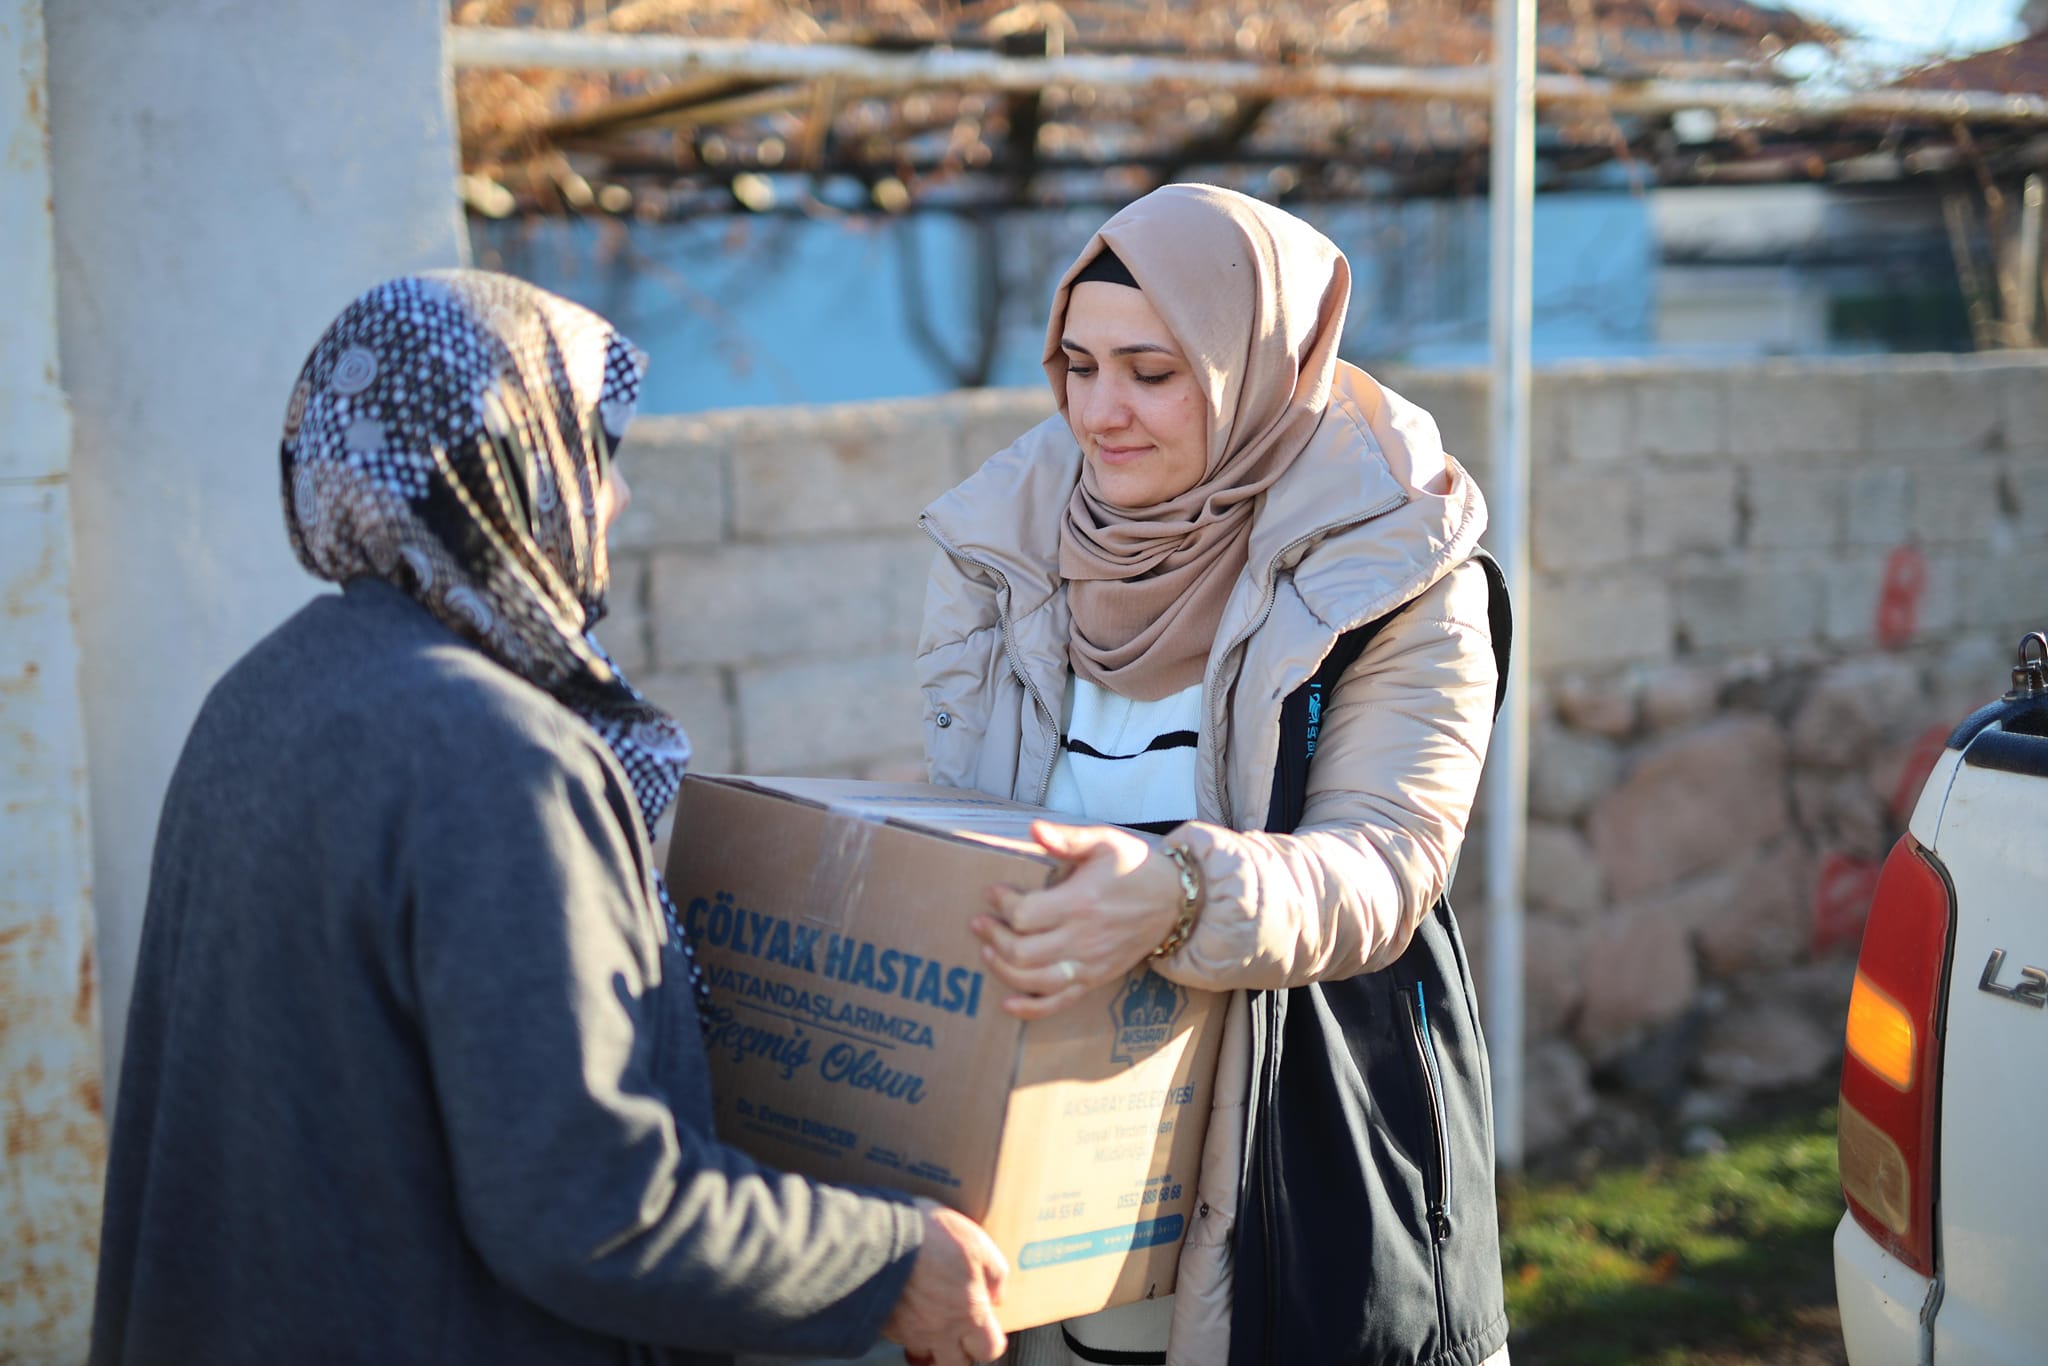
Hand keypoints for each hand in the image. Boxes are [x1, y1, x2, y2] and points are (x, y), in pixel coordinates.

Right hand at [883, 1201, 1007, 1365]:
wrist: (884, 1238)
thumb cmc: (934, 1239)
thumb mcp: (979, 1245)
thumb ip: (995, 1275)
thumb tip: (996, 1296)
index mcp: (969, 1313)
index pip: (989, 1351)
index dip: (991, 1341)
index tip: (987, 1326)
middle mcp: (940, 1331)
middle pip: (955, 1364)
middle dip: (960, 1352)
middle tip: (959, 1329)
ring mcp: (911, 1331)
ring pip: (924, 1356)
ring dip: (930, 1344)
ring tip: (931, 1320)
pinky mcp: (887, 1325)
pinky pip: (899, 1338)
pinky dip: (906, 1330)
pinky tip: (907, 1306)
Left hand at [970, 821, 1183, 1018]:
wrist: (1174, 902)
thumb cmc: (1135, 867)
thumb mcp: (1104, 841)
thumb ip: (1067, 838)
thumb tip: (1033, 828)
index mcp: (1081, 902)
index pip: (1025, 915)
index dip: (1002, 905)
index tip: (994, 892)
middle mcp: (1083, 939)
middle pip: (1022, 952)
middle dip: (993, 938)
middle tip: (980, 922)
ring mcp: (1089, 964)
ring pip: (1034, 981)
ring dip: (1003, 969)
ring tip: (988, 951)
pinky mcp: (1094, 979)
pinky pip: (1059, 1003)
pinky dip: (1030, 1009)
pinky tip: (1008, 1003)